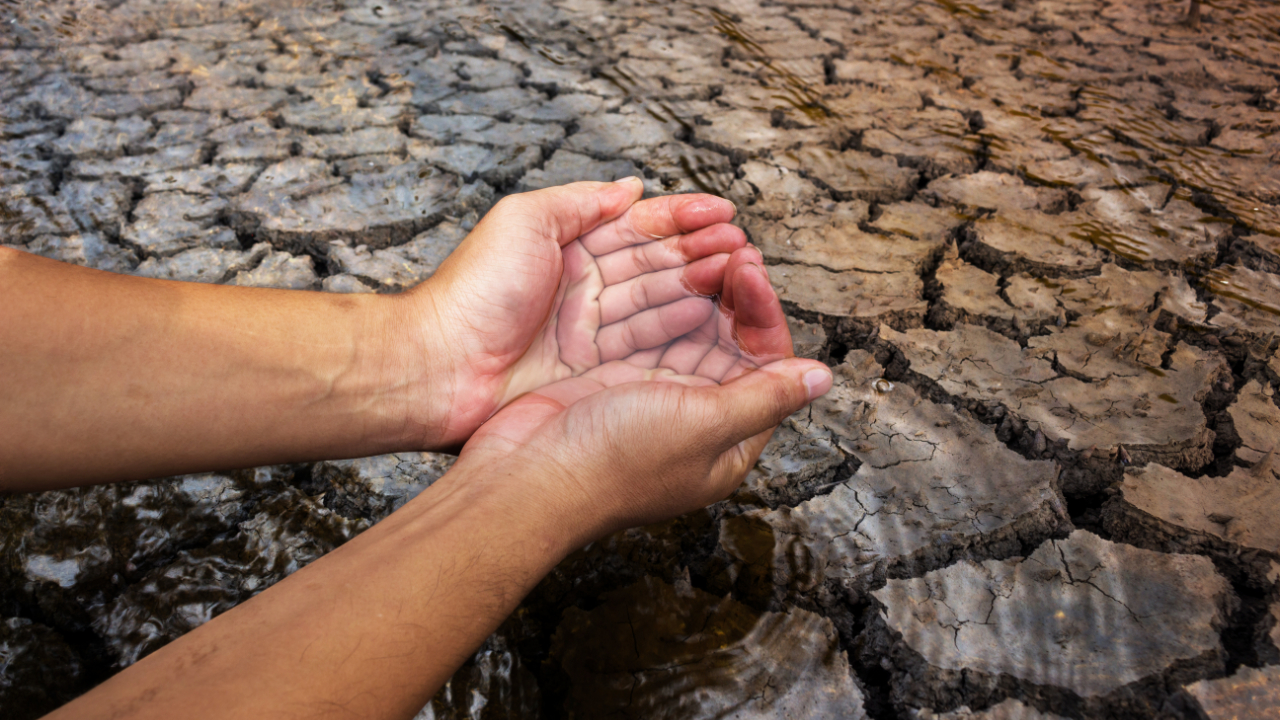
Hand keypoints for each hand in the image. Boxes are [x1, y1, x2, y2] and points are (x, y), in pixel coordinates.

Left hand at [403, 179, 749, 446]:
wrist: (436, 368)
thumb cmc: (470, 293)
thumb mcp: (523, 221)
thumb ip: (580, 202)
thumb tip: (630, 187)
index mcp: (566, 246)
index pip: (637, 226)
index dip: (681, 218)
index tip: (723, 214)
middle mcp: (583, 288)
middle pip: (655, 264)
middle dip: (701, 252)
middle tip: (742, 246)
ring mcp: (590, 331)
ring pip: (658, 302)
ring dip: (700, 287)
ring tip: (739, 276)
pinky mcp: (592, 372)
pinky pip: (646, 345)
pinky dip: (681, 330)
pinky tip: (712, 317)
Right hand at [452, 259, 833, 539]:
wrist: (527, 476)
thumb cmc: (614, 463)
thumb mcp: (704, 426)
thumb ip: (764, 398)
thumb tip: (822, 378)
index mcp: (730, 439)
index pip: (767, 364)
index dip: (763, 314)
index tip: (751, 270)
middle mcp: (698, 418)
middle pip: (732, 342)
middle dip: (737, 296)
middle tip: (733, 249)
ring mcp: (656, 398)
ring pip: (693, 331)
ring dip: (702, 291)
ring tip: (706, 251)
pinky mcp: (617, 380)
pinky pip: (653, 331)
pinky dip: (663, 300)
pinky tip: (665, 271)